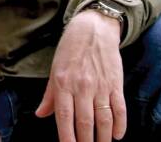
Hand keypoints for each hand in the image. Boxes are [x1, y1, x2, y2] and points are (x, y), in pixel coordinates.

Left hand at [35, 10, 125, 141]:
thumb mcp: (55, 70)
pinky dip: (120, 125)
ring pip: (103, 119)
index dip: (67, 136)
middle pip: (85, 122)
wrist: (93, 29)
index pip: (64, 117)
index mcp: (63, 83)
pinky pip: (119, 109)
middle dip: (85, 141)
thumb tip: (40, 114)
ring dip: (103, 137)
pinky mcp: (116, 84)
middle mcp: (82, 87)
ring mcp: (100, 86)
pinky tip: (117, 135)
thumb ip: (49, 95)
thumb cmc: (70, 50)